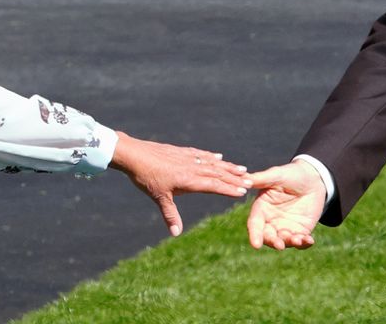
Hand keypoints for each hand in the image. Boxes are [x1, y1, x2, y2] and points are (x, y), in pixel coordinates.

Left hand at [109, 132, 251, 236]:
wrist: (135, 155)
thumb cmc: (146, 177)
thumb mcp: (159, 198)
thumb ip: (170, 215)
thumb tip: (176, 234)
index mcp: (189, 180)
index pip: (214, 185)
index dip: (229, 188)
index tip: (243, 191)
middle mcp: (192, 167)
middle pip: (218, 173)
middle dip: (234, 178)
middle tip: (250, 180)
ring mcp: (187, 158)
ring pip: (212, 163)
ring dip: (227, 166)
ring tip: (241, 168)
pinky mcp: (181, 152)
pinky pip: (201, 154)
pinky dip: (211, 156)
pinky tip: (218, 156)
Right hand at [247, 160, 325, 249]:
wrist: (314, 178)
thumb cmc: (291, 174)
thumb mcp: (276, 174)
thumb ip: (261, 178)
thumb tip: (244, 178)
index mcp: (262, 208)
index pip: (255, 224)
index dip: (254, 234)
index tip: (256, 245)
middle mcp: (271, 221)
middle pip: (268, 236)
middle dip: (273, 242)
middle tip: (279, 245)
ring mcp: (285, 227)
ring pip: (284, 241)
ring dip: (289, 243)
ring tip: (298, 239)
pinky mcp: (300, 231)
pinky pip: (300, 241)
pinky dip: (303, 243)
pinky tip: (309, 240)